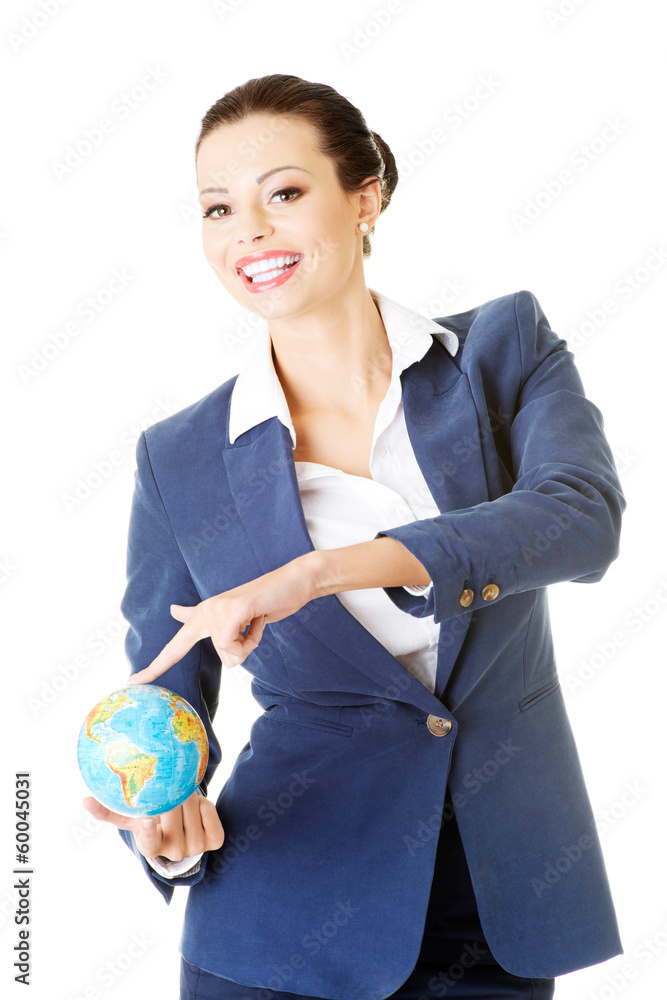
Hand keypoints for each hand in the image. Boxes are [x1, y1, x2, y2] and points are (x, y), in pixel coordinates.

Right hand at [83, 789, 224, 861]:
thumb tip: (85, 800)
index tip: (148, 818)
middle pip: (173, 813)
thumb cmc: (151, 819)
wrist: (182, 830)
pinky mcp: (214, 841)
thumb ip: (109, 811)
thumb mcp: (131, 817)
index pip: (149, 841)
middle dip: (172, 795)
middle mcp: (174, 852)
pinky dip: (205, 804)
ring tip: (181, 798)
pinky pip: (210, 813)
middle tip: (169, 787)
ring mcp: (196, 848)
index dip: (149, 830)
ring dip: (189, 798)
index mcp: (150, 847)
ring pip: (193, 811)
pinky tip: (198, 807)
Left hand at [127, 552, 318, 684]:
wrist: (293, 582)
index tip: (133, 682)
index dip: (155, 666)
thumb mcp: (239, 618)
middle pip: (223, 656)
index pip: (175, 646)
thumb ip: (208, 621)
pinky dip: (255, 637)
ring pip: (230, 654)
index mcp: (204, 616)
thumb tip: (174, 610)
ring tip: (258, 618)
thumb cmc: (269, 602)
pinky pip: (236, 646)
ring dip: (252, 642)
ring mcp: (216, 610)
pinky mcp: (230, 611)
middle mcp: (205, 612)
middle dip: (244, 646)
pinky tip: (259, 616)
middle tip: (256, 621)